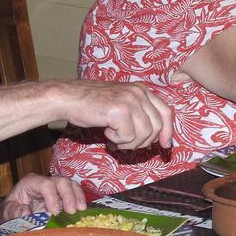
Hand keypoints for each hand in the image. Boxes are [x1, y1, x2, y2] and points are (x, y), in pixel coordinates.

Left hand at [0, 175, 86, 223]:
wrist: (13, 212)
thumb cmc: (10, 210)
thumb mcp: (7, 211)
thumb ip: (14, 211)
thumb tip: (26, 212)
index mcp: (31, 182)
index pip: (45, 184)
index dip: (52, 197)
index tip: (55, 212)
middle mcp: (45, 181)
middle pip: (61, 181)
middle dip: (68, 196)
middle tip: (71, 211)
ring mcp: (55, 187)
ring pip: (71, 184)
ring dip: (77, 197)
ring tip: (81, 210)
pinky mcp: (62, 194)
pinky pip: (75, 192)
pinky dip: (79, 200)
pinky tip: (82, 210)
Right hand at [59, 80, 174, 150]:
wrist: (68, 98)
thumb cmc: (92, 105)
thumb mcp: (121, 104)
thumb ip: (139, 115)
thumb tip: (157, 139)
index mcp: (142, 90)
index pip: (166, 112)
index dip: (168, 131)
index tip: (165, 145)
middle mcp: (139, 92)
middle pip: (156, 126)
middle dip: (143, 141)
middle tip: (126, 143)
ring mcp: (130, 100)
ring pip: (144, 134)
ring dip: (129, 142)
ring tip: (114, 138)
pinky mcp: (120, 111)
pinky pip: (128, 136)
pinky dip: (117, 140)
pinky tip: (106, 132)